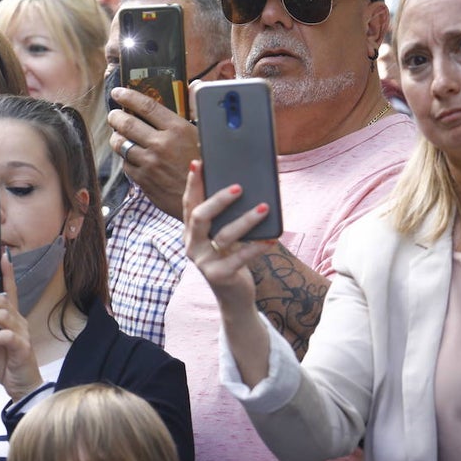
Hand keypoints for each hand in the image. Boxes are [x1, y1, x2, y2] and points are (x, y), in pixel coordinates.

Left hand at [0, 253, 44, 400]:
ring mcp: (21, 333)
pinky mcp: (22, 348)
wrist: (20, 385)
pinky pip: (6, 338)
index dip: (5, 271)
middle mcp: (18, 320)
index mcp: (9, 316)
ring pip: (2, 315)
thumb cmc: (2, 360)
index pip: (8, 288)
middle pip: (0, 298)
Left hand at [107, 86, 198, 218]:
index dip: (128, 96)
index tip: (118, 91)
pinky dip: (126, 158)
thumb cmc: (210, 166)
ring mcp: (149, 163)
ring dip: (117, 137)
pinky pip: (126, 164)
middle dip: (116, 116)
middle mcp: (160, 144)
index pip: (146, 106)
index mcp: (177, 129)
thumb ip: (196, 109)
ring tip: (119, 135)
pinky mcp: (143, 180)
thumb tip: (195, 85)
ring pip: (120, 144)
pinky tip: (131, 155)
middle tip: (114, 114)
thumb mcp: (206, 135)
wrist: (207, 201)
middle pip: (126, 123)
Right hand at [181, 160, 270, 312]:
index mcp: (191, 231)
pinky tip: (271, 240)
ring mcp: (203, 261)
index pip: (189, 202)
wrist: (234, 297)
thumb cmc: (231, 259)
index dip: (193, 183)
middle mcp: (192, 244)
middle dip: (219, 200)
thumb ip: (226, 217)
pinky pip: (239, 258)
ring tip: (265, 208)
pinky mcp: (219, 276)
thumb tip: (245, 186)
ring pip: (223, 236)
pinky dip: (256, 247)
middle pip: (199, 217)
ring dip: (246, 220)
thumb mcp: (225, 236)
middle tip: (240, 187)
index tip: (198, 163)